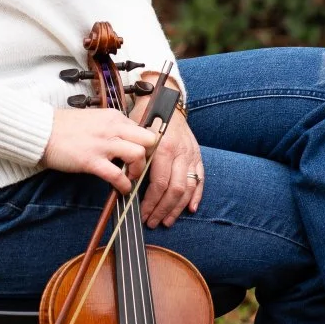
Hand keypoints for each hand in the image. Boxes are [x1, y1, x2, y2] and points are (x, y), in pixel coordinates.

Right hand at [42, 106, 158, 194]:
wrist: (41, 131)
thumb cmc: (64, 127)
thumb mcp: (94, 119)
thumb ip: (111, 127)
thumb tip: (125, 140)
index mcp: (113, 117)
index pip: (143, 130)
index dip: (145, 146)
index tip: (143, 155)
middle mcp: (112, 128)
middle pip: (148, 140)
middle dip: (149, 155)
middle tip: (140, 165)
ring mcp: (103, 144)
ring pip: (138, 155)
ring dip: (138, 170)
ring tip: (130, 177)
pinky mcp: (91, 160)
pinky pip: (117, 175)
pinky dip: (124, 185)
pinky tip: (121, 189)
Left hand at [140, 102, 204, 226]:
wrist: (166, 101)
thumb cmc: (146, 118)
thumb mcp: (135, 135)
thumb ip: (133, 158)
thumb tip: (124, 184)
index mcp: (163, 147)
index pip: (159, 183)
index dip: (150, 202)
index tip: (142, 213)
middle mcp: (180, 153)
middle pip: (175, 190)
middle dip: (163, 210)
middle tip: (152, 222)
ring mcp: (191, 155)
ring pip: (188, 189)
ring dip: (177, 208)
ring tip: (166, 220)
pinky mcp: (197, 155)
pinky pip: (200, 179)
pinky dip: (196, 196)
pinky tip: (190, 209)